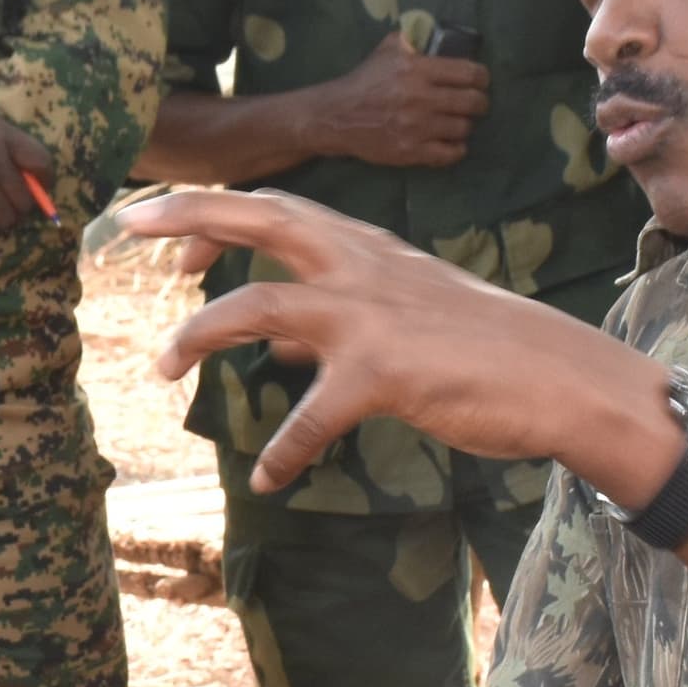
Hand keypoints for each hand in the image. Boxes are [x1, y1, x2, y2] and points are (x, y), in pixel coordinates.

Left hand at [132, 188, 649, 489]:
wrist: (565, 379)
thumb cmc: (489, 350)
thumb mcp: (409, 315)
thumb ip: (340, 321)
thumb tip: (279, 346)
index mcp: (370, 249)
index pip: (279, 207)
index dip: (215, 211)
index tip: (162, 228)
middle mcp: (364, 267)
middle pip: (259, 219)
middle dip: (187, 215)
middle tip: (122, 224)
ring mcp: (371, 316)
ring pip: (258, 307)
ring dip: (198, 335)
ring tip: (160, 367)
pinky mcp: (386, 374)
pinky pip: (311, 417)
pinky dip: (284, 451)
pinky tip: (270, 480)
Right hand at [302, 31, 489, 168]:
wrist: (337, 116)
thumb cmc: (365, 80)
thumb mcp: (386, 49)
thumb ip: (413, 39)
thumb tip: (436, 32)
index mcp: (417, 70)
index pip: (469, 73)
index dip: (482, 78)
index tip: (481, 81)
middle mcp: (420, 98)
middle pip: (473, 103)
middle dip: (480, 103)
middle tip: (476, 104)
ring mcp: (417, 127)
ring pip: (463, 128)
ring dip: (464, 125)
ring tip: (457, 122)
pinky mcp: (410, 151)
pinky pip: (450, 154)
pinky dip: (456, 149)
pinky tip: (451, 143)